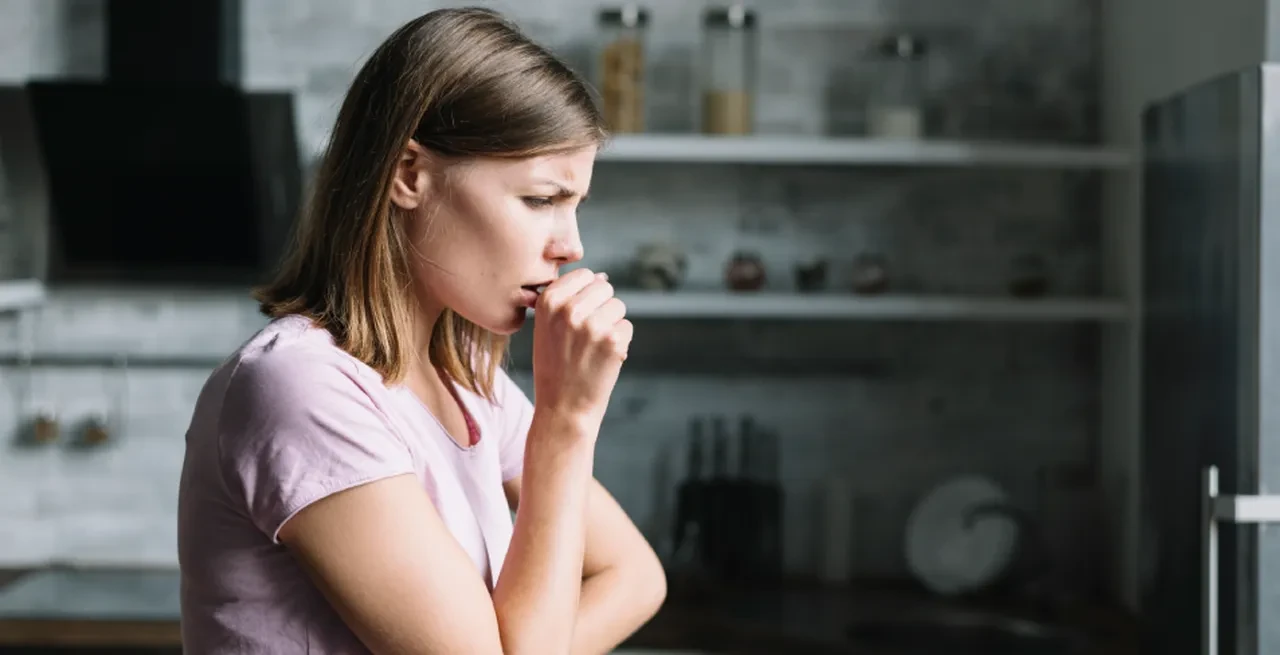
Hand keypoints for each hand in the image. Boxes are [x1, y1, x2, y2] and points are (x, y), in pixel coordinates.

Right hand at [531, 268, 632, 430]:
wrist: (563, 407)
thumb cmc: (555, 365)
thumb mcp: (546, 326)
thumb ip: (568, 299)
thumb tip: (602, 276)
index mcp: (549, 301)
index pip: (584, 275)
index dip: (585, 295)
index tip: (576, 318)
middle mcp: (569, 309)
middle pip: (604, 287)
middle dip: (601, 307)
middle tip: (586, 336)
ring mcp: (592, 325)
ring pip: (618, 306)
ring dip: (611, 325)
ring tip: (592, 348)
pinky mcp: (613, 341)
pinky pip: (627, 327)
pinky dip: (620, 342)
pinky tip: (603, 358)